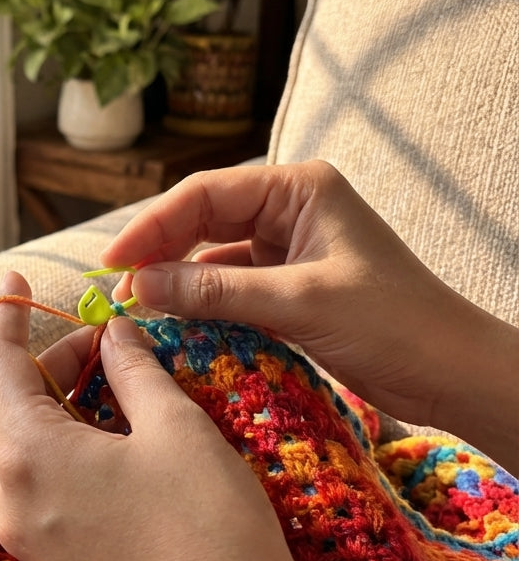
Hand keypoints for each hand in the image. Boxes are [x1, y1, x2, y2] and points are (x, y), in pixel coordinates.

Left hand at [0, 271, 306, 560]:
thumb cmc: (208, 526)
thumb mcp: (174, 427)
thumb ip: (133, 368)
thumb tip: (114, 333)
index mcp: (29, 456)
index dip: (7, 317)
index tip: (15, 282)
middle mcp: (13, 502)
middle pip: (12, 409)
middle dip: (53, 364)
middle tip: (109, 340)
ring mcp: (31, 545)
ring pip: (28, 452)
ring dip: (63, 409)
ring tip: (120, 386)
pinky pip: (43, 492)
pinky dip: (68, 453)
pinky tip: (118, 445)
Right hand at [101, 160, 518, 464]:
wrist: (450, 371)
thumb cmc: (394, 323)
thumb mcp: (299, 302)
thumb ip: (215, 293)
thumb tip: (139, 288)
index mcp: (298, 188)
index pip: (206, 195)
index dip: (152, 226)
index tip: (112, 263)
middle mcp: (289, 209)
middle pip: (202, 221)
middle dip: (157, 252)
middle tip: (114, 289)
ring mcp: (288, 248)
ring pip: (212, 256)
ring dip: (175, 281)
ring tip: (134, 309)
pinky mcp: (288, 286)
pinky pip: (229, 288)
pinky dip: (200, 305)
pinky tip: (173, 324)